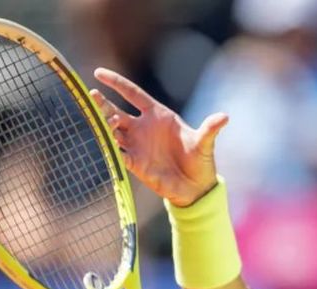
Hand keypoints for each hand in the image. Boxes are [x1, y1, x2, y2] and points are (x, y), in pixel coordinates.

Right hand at [90, 68, 228, 206]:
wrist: (195, 187)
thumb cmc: (200, 161)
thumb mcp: (205, 143)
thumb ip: (209, 129)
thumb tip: (224, 117)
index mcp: (158, 115)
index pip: (132, 93)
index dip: (116, 83)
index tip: (99, 73)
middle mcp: (143, 127)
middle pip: (116, 111)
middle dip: (102, 104)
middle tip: (92, 96)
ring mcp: (137, 145)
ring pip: (112, 131)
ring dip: (106, 126)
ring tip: (105, 122)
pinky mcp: (134, 163)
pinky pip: (117, 154)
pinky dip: (110, 149)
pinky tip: (105, 144)